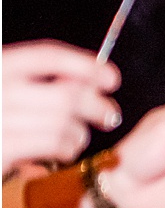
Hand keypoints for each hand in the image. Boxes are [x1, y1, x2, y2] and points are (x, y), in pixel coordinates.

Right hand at [2, 42, 120, 173]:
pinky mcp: (1, 149)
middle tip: (108, 116)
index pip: (48, 56)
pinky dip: (66, 149)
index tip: (111, 78)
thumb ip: (39, 83)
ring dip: (79, 132)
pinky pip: (53, 144)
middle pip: (66, 94)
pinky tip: (63, 151)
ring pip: (64, 123)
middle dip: (96, 106)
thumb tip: (88, 83)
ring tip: (76, 137)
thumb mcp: (9, 89)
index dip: (85, 65)